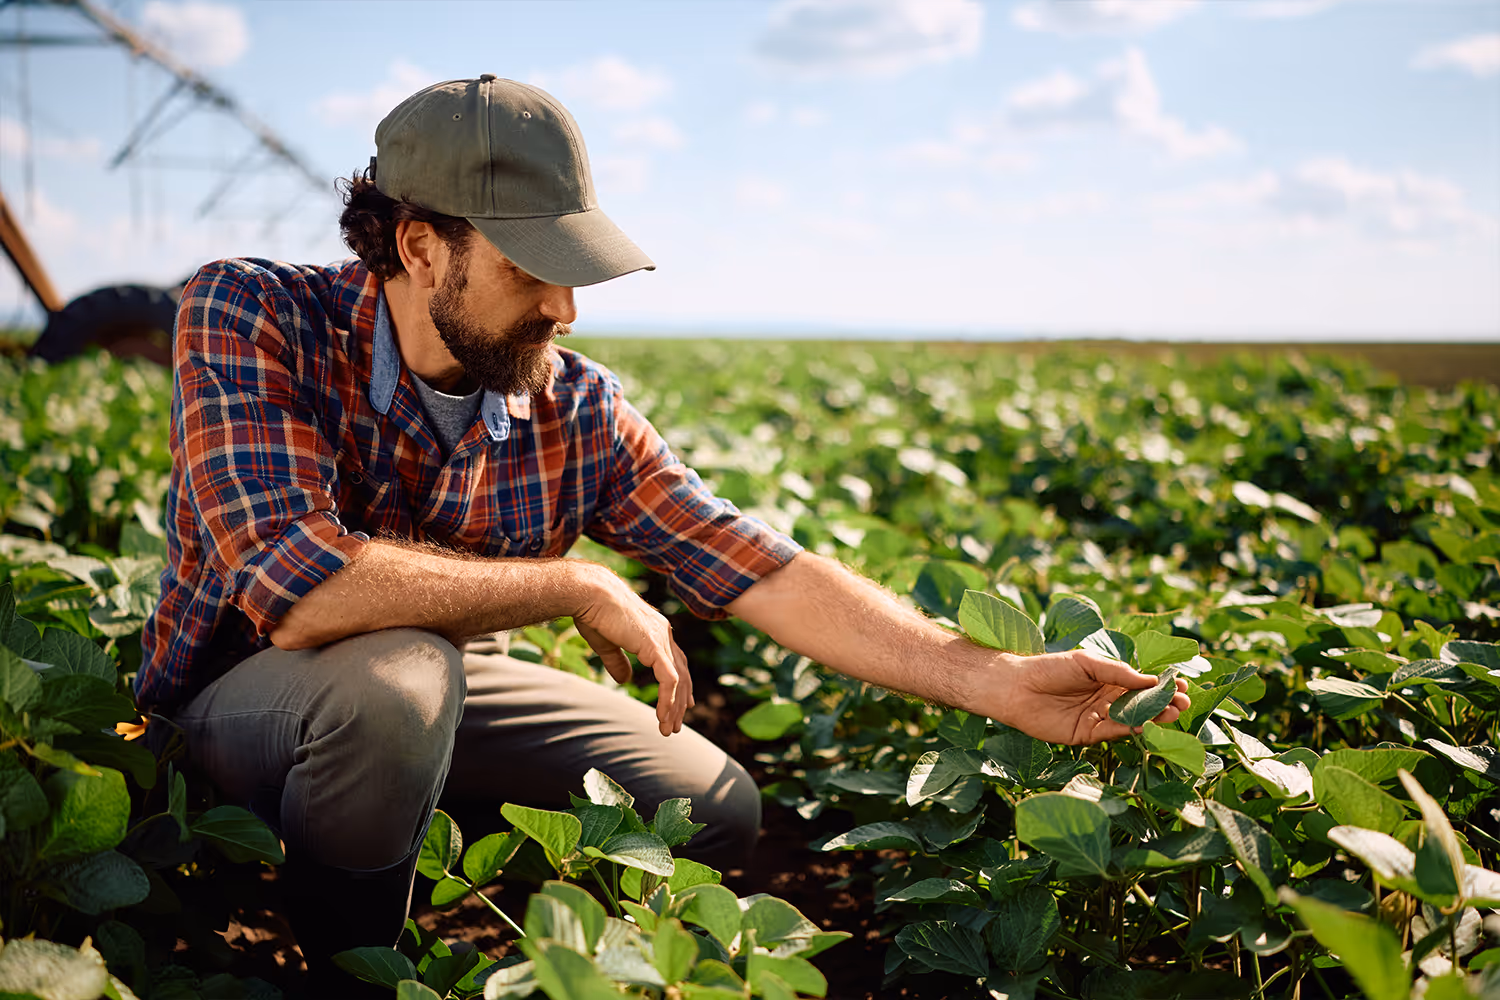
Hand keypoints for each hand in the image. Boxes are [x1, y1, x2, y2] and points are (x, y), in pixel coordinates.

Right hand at [569, 563, 692, 736]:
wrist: (588, 594)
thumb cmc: (593, 613)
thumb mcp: (607, 644)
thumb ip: (618, 662)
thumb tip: (625, 680)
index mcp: (656, 630)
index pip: (676, 661)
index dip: (682, 684)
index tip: (684, 704)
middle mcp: (664, 633)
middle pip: (681, 673)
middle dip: (681, 701)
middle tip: (676, 724)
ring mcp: (661, 639)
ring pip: (678, 680)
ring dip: (674, 707)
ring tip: (668, 729)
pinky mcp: (653, 646)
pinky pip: (668, 679)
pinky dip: (668, 700)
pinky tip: (662, 717)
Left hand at [989, 649, 1190, 745]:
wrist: (1016, 688)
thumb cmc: (1050, 668)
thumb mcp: (1087, 663)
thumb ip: (1118, 672)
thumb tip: (1152, 679)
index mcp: (1108, 678)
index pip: (1142, 683)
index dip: (1162, 684)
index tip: (1182, 684)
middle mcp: (1107, 698)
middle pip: (1142, 702)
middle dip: (1164, 702)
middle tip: (1184, 702)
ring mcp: (1099, 717)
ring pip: (1132, 718)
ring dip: (1153, 716)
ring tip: (1173, 713)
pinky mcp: (1088, 734)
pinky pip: (1114, 732)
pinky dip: (1131, 729)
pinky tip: (1146, 723)